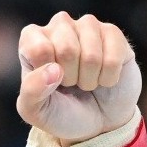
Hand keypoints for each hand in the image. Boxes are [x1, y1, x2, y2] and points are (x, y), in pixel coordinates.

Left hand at [16, 12, 140, 144]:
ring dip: (90, 79)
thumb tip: (53, 70)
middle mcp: (59, 25)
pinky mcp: (114, 33)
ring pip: (91, 54)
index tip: (50, 83)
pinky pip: (114, 57)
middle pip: (67, 49)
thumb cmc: (60, 111)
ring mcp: (88, 26)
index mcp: (31, 39)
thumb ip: (32, 91)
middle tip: (70, 84)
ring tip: (86, 82)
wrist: (96, 121)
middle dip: (71, 78)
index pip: (38, 49)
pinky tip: (104, 77)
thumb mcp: (35, 110)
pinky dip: (109, 77)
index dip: (48, 76)